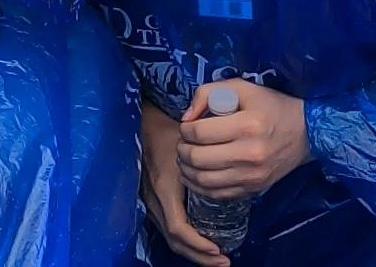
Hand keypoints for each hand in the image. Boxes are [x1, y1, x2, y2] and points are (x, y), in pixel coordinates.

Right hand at [140, 100, 230, 266]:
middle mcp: (154, 200)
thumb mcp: (186, 142)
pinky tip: (200, 240)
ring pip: (170, 237)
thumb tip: (232, 176)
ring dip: (193, 251)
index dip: (198, 244)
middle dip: (199, 256)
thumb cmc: (167, 130)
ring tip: (216, 256)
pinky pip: (168, 228)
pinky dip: (185, 240)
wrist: (143, 122)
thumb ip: (205, 157)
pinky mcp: (152, 200)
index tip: (218, 250)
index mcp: (164, 188)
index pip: (178, 228)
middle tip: (223, 261)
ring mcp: (150, 201)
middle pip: (175, 240)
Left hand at [178, 79, 311, 199]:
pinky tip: (194, 176)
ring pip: (205, 181)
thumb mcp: (241, 88)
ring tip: (184, 159)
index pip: (200, 133)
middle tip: (182, 142)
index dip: (185, 129)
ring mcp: (253, 176)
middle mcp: (250, 154)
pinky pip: (218, 194)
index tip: (186, 125)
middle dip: (182, 150)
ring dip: (186, 170)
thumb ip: (208, 93)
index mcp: (247, 125)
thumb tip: (186, 117)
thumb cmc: (270, 105)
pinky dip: (200, 187)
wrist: (305, 133)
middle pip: (199, 159)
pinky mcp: (254, 189)